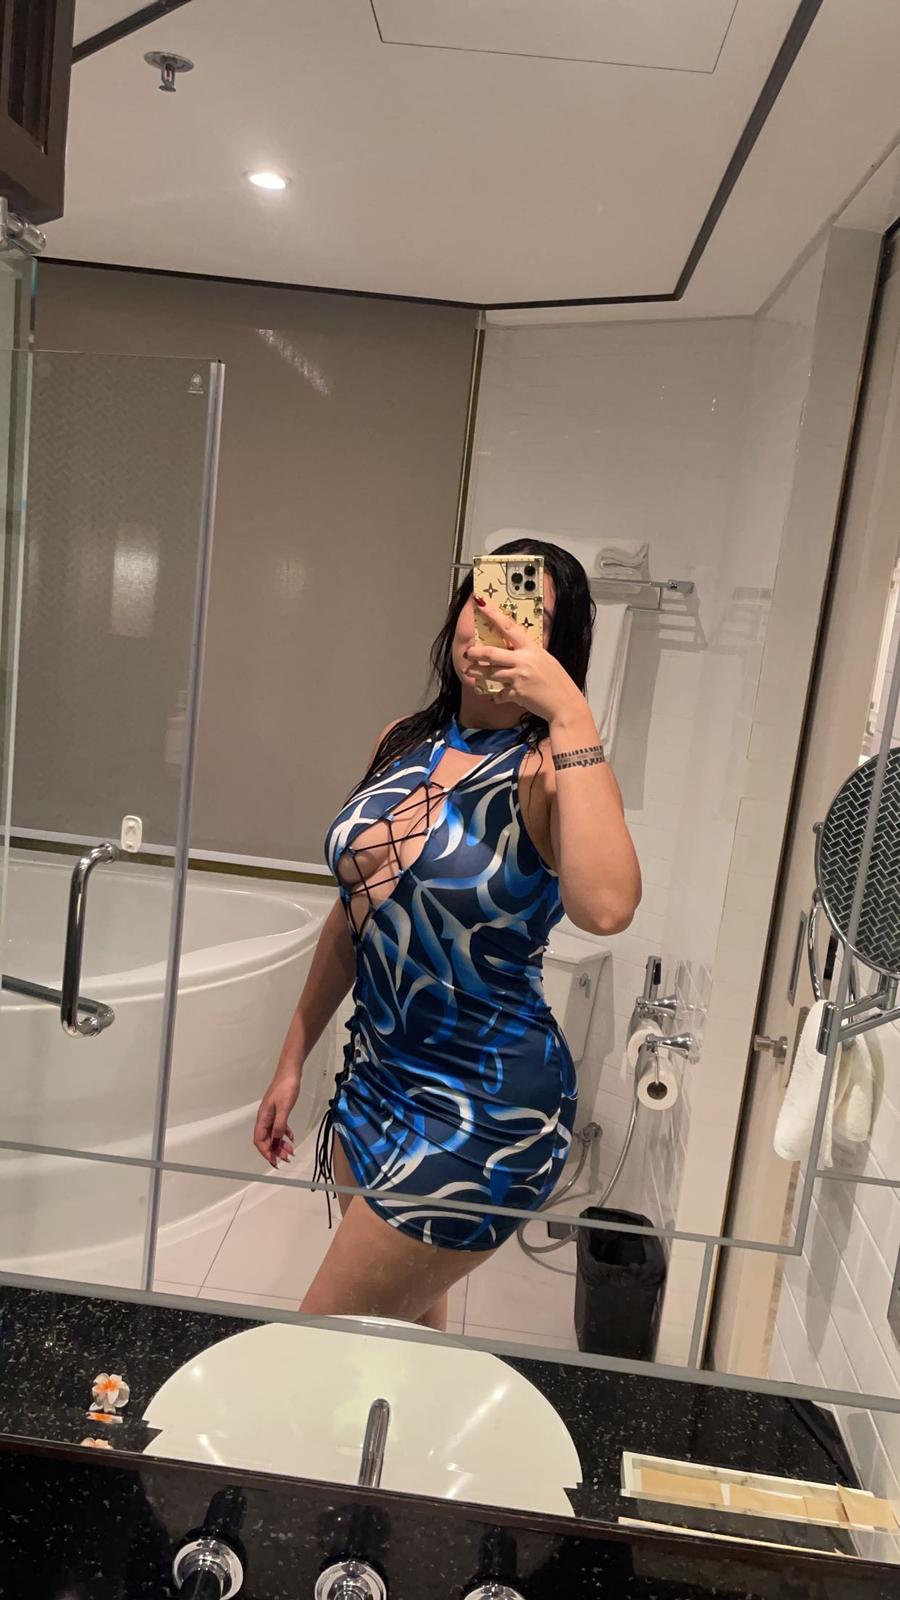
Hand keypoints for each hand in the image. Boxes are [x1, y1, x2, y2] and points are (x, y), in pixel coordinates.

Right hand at [253, 1072, 298, 1167]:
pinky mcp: (278, 1110)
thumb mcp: (284, 1108)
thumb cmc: (286, 1086)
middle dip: (275, 1151)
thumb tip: (276, 1139)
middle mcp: (265, 1117)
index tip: (274, 1160)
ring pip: (274, 1134)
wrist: (290, 1072)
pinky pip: (279, 1127)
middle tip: (285, 1158)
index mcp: (263, 1117)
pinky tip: (291, 1137)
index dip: (266, 1152)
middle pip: (266, 1139)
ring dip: (280, 1144)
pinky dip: (285, 1134)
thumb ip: (280, 1125)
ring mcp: (271, 1114)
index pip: (260, 1140)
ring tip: (290, 1151)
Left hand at [466, 597, 585, 723]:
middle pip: (492, 653)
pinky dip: (497, 696)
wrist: (565, 704)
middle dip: (476, 653)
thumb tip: (515, 653)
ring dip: (478, 673)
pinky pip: (500, 694)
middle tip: (468, 653)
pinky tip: (496, 698)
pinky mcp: (516, 694)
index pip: (508, 627)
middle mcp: (523, 661)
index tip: (481, 603)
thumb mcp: (545, 660)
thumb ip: (529, 655)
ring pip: (491, 673)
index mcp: (532, 648)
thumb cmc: (558, 682)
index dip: (493, 614)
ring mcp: (518, 677)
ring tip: (471, 672)